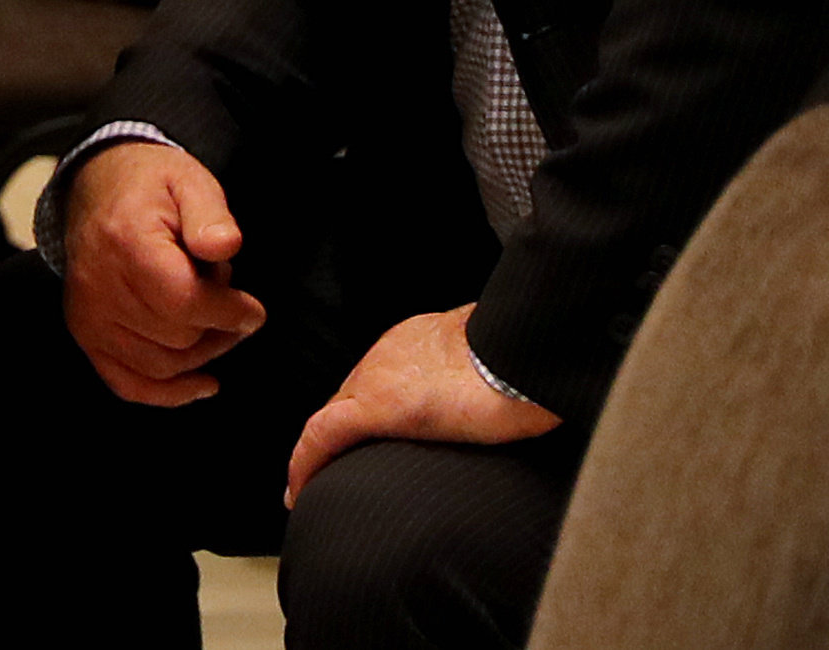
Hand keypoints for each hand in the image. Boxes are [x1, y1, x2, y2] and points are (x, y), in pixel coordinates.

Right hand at [60, 141, 267, 405]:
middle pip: (177, 338)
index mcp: (128, 244)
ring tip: (216, 324)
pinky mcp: (86, 334)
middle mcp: (100, 287)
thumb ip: (211, 215)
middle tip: (225, 294)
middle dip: (215, 326)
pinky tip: (203, 384)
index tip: (253, 310)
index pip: (185, 302)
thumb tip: (226, 246)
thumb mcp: (191, 181)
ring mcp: (88, 316)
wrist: (99, 186)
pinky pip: (126, 382)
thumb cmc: (153, 186)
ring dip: (200, 355)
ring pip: (159, 366)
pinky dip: (167, 393)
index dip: (229, 312)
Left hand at [283, 305, 561, 505]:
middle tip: (328, 469)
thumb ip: (489, 375)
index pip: (380, 376)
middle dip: (338, 433)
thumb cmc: (532, 360)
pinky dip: (305, 462)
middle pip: (349, 396)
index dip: (365, 407)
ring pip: (333, 416)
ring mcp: (380, 375)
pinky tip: (296, 489)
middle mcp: (391, 351)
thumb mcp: (505, 363)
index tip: (362, 434)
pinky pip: (322, 436)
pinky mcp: (377, 406)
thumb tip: (508, 398)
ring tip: (310, 484)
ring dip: (322, 450)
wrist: (530, 353)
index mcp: (422, 339)